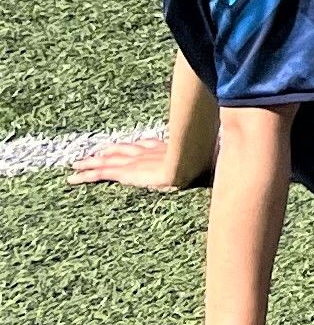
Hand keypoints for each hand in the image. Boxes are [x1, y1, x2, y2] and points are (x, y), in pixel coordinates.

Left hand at [68, 130, 202, 190]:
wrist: (194, 164)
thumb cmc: (206, 162)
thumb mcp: (210, 159)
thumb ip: (212, 157)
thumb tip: (228, 154)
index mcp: (166, 149)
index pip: (144, 145)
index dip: (132, 146)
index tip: (122, 147)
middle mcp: (147, 152)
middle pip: (123, 150)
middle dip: (107, 152)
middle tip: (92, 154)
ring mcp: (136, 162)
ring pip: (108, 161)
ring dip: (91, 163)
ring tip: (76, 165)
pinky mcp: (127, 173)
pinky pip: (102, 174)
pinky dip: (87, 176)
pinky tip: (74, 179)